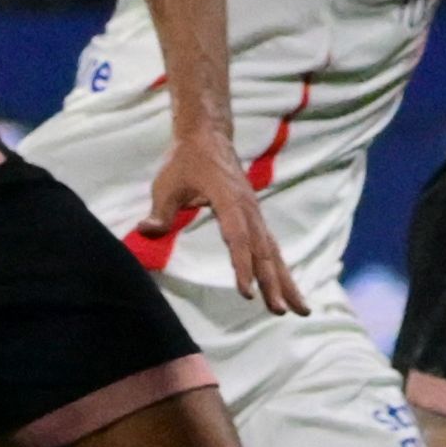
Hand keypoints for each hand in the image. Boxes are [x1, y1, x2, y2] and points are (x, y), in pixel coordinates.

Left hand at [146, 131, 306, 314]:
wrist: (207, 135)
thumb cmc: (184, 160)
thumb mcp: (167, 183)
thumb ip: (161, 211)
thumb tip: (145, 230)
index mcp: (229, 199)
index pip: (238, 237)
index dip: (242, 265)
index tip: (246, 293)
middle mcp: (248, 208)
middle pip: (264, 251)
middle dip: (273, 283)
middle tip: (281, 311)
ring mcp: (255, 213)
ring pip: (273, 252)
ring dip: (286, 282)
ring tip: (301, 311)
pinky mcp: (255, 217)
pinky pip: (270, 247)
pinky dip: (280, 269)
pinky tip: (287, 289)